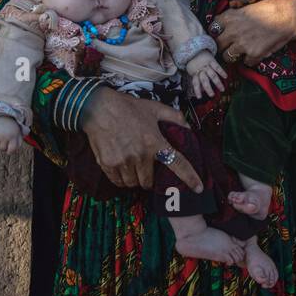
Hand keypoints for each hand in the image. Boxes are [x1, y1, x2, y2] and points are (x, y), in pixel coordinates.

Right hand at [0, 116, 24, 153]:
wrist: (3, 114)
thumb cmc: (11, 127)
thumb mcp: (18, 133)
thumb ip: (18, 144)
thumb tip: (11, 151)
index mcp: (13, 136)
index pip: (10, 151)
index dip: (10, 150)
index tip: (9, 146)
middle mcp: (4, 136)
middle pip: (2, 149)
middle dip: (3, 145)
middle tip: (4, 137)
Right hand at [79, 87, 204, 192]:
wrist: (98, 108)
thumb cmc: (127, 107)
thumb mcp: (154, 108)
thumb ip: (174, 116)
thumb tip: (188, 126)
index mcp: (155, 142)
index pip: (177, 164)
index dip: (190, 178)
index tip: (198, 188)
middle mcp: (140, 155)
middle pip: (149, 182)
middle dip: (148, 178)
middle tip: (143, 167)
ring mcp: (123, 161)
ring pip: (133, 183)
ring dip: (134, 178)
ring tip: (131, 166)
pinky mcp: (108, 164)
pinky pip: (118, 182)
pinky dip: (121, 179)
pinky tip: (120, 168)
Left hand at [185, 50, 226, 99]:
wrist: (195, 49)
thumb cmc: (193, 62)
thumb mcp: (192, 70)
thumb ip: (197, 79)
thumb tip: (201, 90)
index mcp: (194, 73)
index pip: (195, 83)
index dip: (197, 90)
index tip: (199, 97)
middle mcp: (200, 70)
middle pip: (204, 80)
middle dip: (208, 88)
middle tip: (212, 95)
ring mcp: (206, 65)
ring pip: (212, 75)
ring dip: (217, 82)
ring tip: (222, 89)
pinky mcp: (211, 60)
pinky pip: (217, 66)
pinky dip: (221, 71)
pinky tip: (225, 77)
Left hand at [212, 0, 295, 65]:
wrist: (289, 15)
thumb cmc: (271, 5)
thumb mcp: (248, 4)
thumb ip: (235, 14)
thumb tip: (228, 20)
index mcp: (229, 17)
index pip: (212, 29)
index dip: (216, 32)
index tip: (221, 34)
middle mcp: (232, 31)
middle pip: (217, 45)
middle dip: (222, 46)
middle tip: (230, 45)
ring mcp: (242, 44)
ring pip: (227, 57)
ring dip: (234, 55)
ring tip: (242, 51)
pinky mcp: (254, 54)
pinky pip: (246, 62)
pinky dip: (251, 59)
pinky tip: (257, 52)